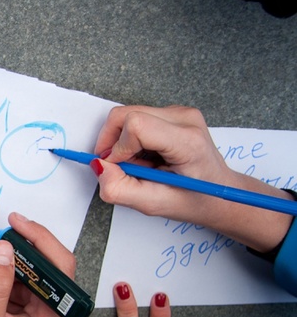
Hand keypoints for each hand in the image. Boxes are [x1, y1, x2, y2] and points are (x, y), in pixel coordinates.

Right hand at [0, 212, 74, 316]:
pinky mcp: (22, 302)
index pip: (60, 268)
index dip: (40, 240)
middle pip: (39, 263)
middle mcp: (52, 310)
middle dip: (6, 255)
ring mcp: (36, 305)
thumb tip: (3, 249)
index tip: (15, 224)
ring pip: (20, 266)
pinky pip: (9, 275)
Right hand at [91, 105, 293, 251]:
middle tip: (123, 167)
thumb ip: (120, 188)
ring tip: (139, 163)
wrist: (219, 195)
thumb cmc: (192, 200)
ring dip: (121, 142)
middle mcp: (184, 119)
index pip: (135, 125)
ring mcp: (179, 113)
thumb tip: (98, 166)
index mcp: (186, 141)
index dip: (117, 148)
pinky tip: (145, 156)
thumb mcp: (152, 204)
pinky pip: (135, 118)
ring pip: (126, 116)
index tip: (120, 168)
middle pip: (124, 115)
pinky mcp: (171, 113)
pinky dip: (130, 139)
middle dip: (112, 143)